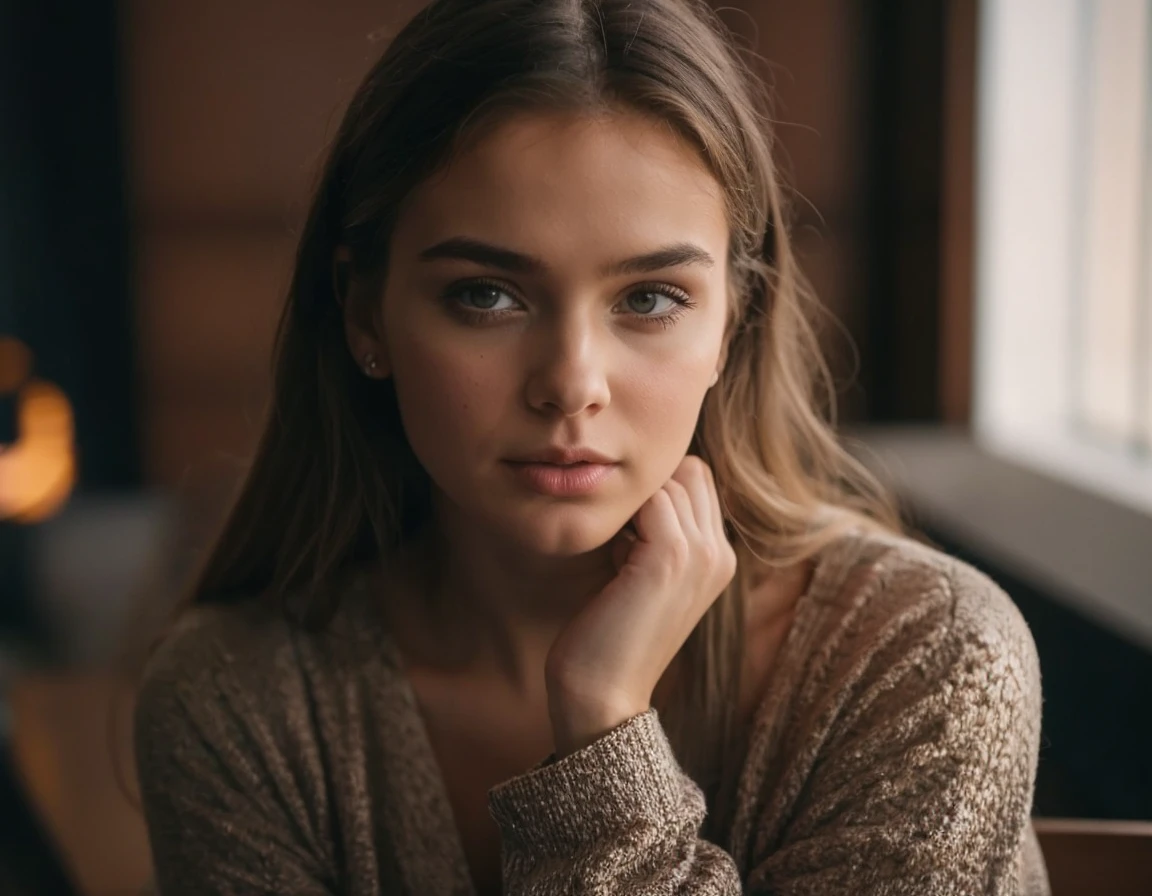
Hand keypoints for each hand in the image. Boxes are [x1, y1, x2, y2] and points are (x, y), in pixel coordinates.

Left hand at [544, 454, 736, 756]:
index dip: (658, 493)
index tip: (629, 535)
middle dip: (646, 494)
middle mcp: (721, 554)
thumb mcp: (642, 574)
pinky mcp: (672, 557)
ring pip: (668, 480)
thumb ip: (653, 533)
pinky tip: (613, 561)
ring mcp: (702, 554)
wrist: (603, 696)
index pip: (697, 480)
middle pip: (687, 472)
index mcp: (720, 558)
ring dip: (632, 507)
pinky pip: (651, 498)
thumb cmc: (609, 636)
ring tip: (618, 556)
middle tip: (620, 543)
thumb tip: (636, 489)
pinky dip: (622, 520)